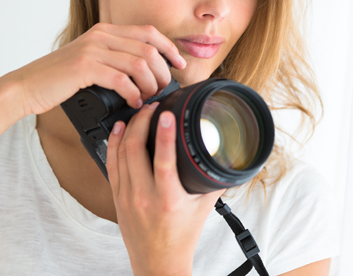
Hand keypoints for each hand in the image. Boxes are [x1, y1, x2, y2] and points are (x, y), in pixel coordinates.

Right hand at [10, 23, 186, 118]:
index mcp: (106, 31)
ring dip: (150, 84)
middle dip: (162, 72)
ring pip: (139, 64)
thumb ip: (116, 57)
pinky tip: (133, 102)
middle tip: (162, 89)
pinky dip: (133, 93)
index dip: (169, 48)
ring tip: (148, 98)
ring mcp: (93, 49)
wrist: (27, 85)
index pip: (149, 32)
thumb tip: (149, 70)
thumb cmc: (62, 78)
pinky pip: (122, 79)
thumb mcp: (92, 59)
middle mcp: (101, 35)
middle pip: (149, 49)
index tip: (180, 64)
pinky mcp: (85, 67)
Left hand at [107, 103, 222, 274]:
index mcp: (168, 199)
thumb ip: (214, 180)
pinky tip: (118, 130)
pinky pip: (111, 164)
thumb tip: (228, 156)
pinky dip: (114, 143)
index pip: (163, 160)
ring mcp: (126, 196)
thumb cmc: (182, 236)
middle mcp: (143, 196)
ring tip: (137, 112)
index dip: (164, 134)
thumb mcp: (204, 207)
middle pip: (135, 150)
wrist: (158, 263)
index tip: (166, 114)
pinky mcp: (116, 197)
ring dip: (127, 128)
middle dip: (141, 122)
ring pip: (120, 153)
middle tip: (152, 106)